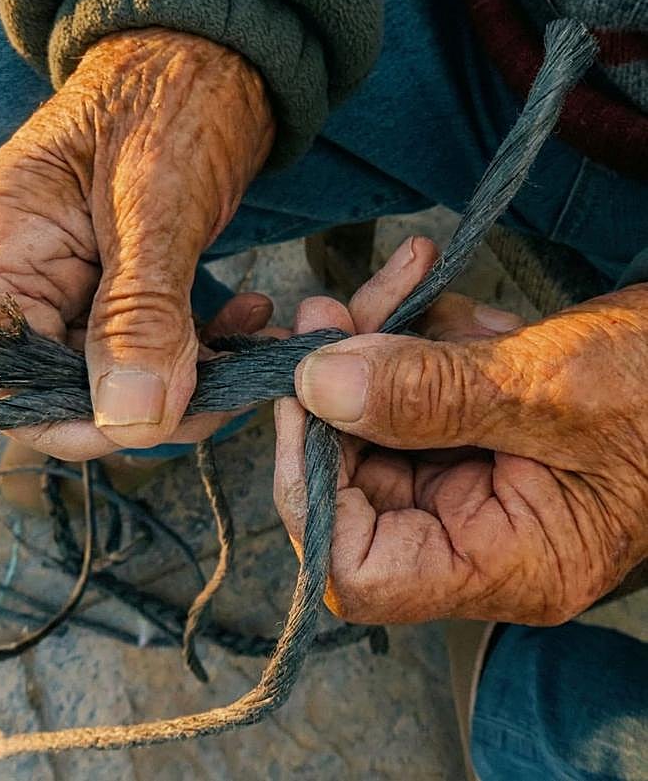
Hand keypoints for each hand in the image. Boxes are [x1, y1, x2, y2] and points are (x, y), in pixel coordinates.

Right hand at [0, 28, 274, 458]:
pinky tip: (248, 322)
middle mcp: (23, 274)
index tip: (151, 421)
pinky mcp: (116, 288)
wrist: (210, 56)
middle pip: (58, 390)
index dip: (63, 418)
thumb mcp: (157, 203)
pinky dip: (201, 352)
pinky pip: (149, 350)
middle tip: (228, 389)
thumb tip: (132, 421)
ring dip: (186, 382)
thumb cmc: (174, 97)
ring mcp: (70, 284)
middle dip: (146, 406)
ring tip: (250, 350)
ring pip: (112, 380)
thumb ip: (140, 313)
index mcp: (1, 245)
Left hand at [274, 237, 647, 624]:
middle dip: (336, 386)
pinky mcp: (475, 435)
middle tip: (332, 310)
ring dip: (379, 345)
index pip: (355, 572)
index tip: (304, 396)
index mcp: (503, 563)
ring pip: (376, 422)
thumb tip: (316, 383)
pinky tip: (453, 303)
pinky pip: (414, 392)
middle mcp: (476, 535)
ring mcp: (473, 483)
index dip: (309, 489)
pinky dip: (418, 338)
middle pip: (353, 480)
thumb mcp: (548, 386)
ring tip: (410, 279)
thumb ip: (429, 393)